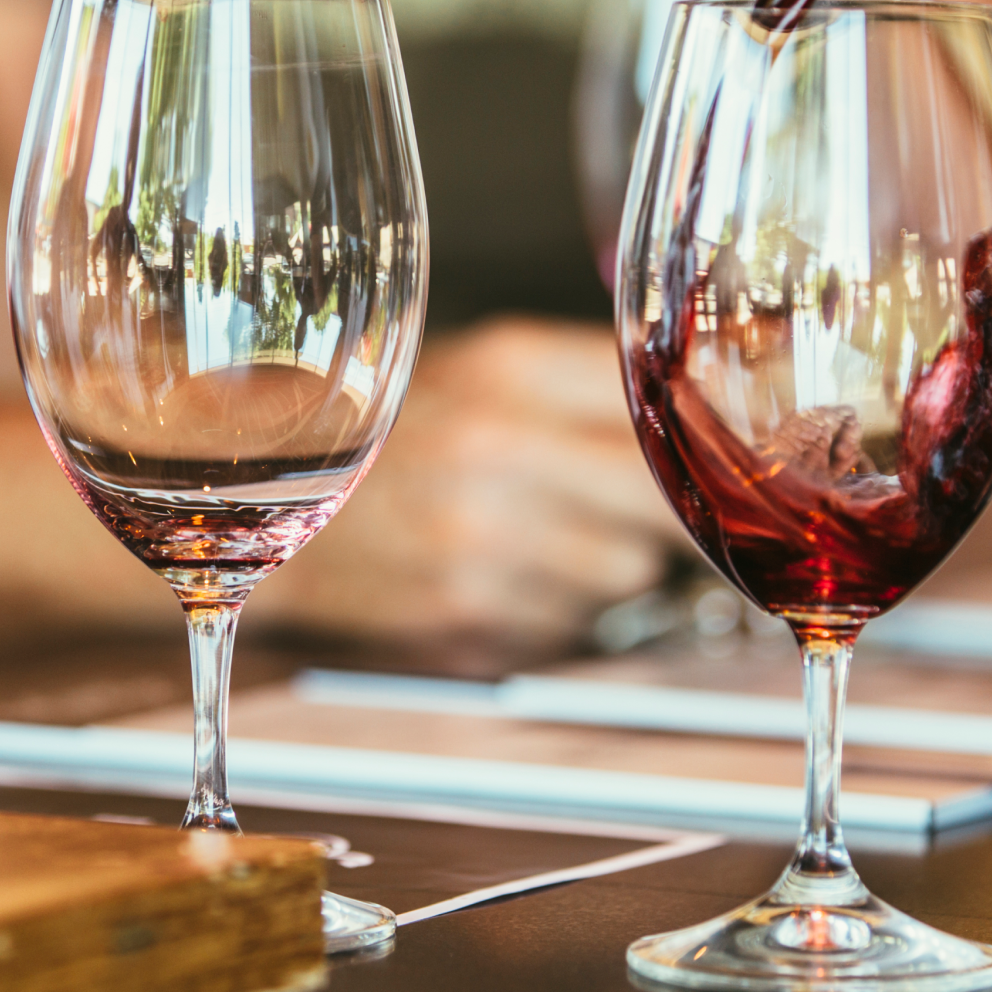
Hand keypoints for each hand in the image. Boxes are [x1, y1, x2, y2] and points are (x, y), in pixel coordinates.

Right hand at [261, 318, 686, 649]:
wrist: (255, 490)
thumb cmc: (392, 427)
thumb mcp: (488, 366)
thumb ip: (602, 379)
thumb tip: (735, 381)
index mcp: (513, 367)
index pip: (666, 417)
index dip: (706, 449)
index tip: (726, 464)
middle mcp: (496, 446)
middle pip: (658, 509)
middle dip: (653, 516)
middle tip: (617, 504)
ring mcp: (477, 538)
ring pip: (621, 579)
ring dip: (599, 568)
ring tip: (531, 533)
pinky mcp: (460, 612)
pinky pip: (562, 625)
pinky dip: (545, 610)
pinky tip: (491, 573)